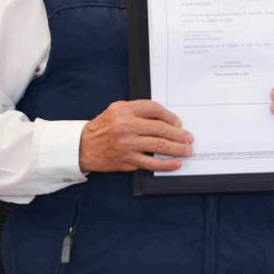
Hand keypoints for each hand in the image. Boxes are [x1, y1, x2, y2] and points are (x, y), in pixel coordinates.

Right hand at [78, 100, 192, 172]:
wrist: (84, 146)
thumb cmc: (104, 127)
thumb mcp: (117, 109)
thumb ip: (138, 110)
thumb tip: (165, 118)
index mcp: (125, 110)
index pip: (154, 109)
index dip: (169, 116)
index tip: (178, 123)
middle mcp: (126, 126)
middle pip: (160, 128)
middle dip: (178, 134)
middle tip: (189, 138)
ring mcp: (127, 144)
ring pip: (159, 146)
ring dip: (177, 149)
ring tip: (187, 150)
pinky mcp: (127, 160)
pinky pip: (151, 163)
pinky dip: (166, 164)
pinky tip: (176, 163)